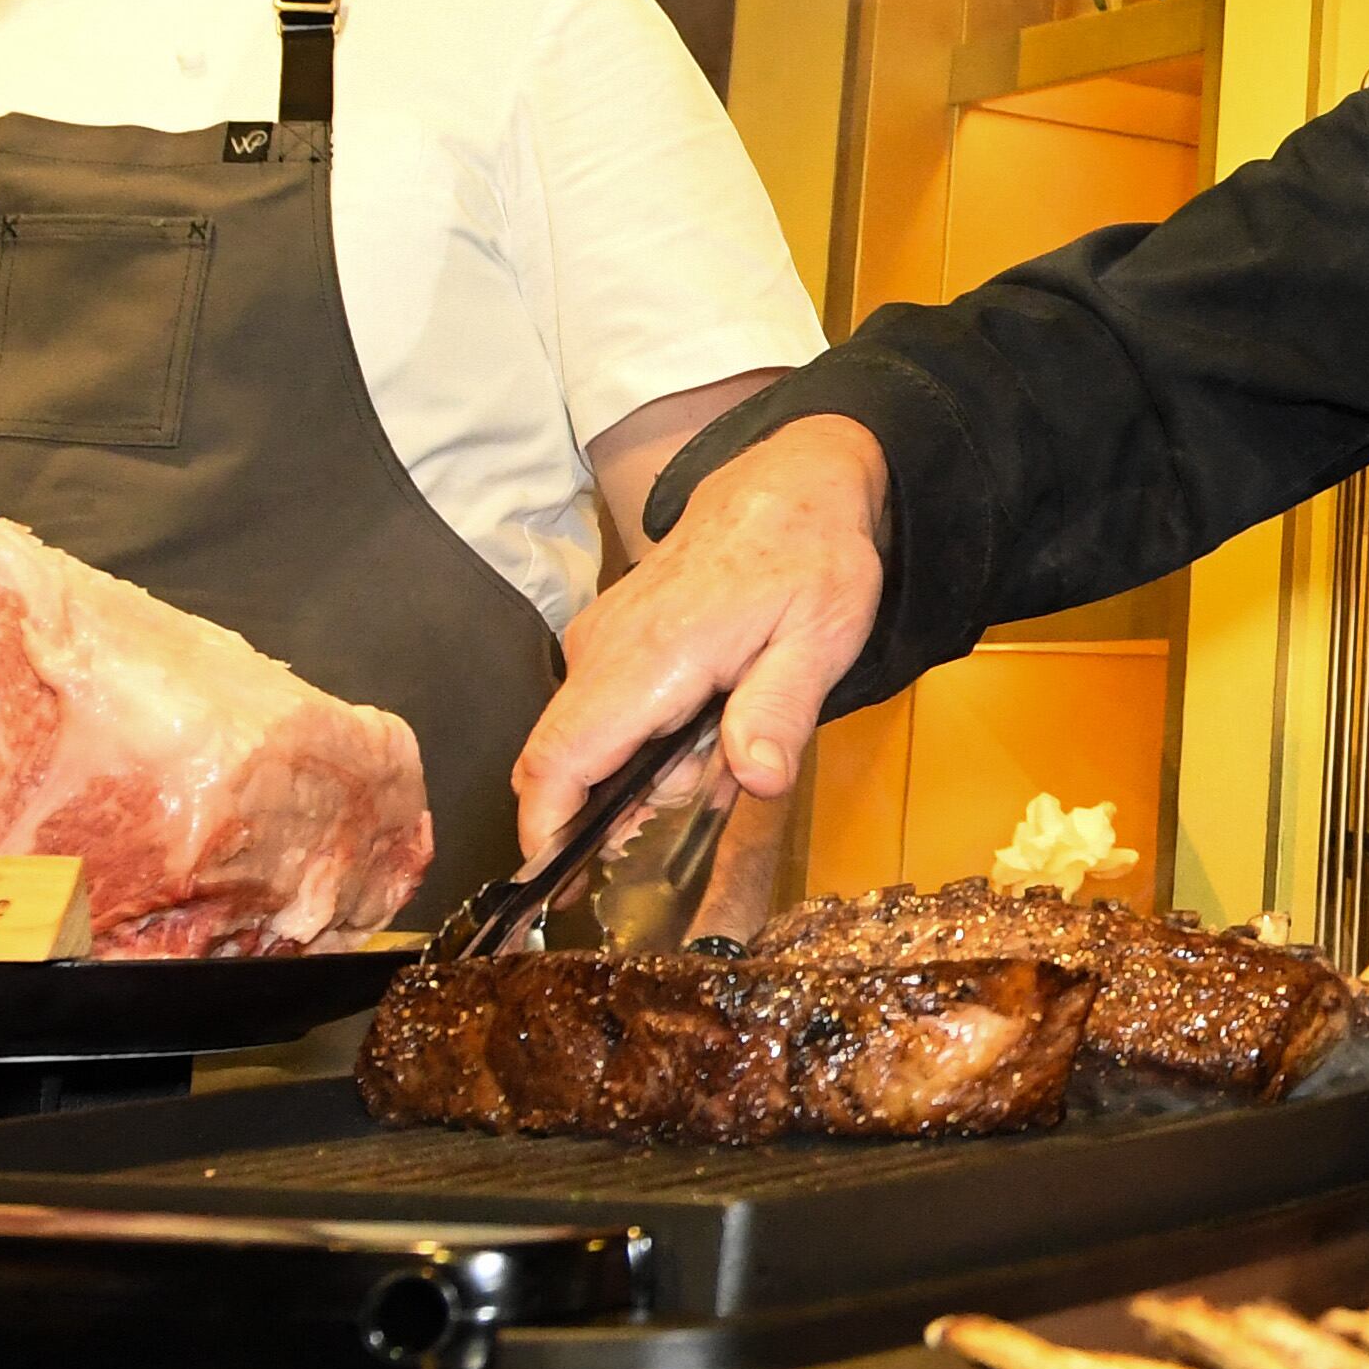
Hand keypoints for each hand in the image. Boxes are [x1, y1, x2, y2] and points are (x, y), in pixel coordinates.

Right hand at [512, 415, 890, 861]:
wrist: (790, 485)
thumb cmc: (810, 558)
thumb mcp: (822, 639)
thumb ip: (780, 711)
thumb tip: (754, 779)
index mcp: (647, 657)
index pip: (560, 761)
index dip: (547, 831)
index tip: (557, 883)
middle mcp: (602, 649)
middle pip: (559, 762)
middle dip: (604, 810)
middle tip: (684, 806)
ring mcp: (598, 639)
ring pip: (581, 740)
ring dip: (631, 772)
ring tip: (714, 744)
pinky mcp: (606, 638)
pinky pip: (595, 711)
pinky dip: (633, 740)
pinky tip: (699, 723)